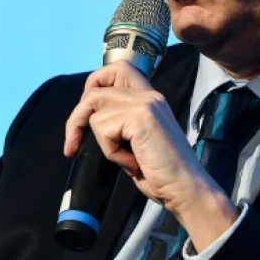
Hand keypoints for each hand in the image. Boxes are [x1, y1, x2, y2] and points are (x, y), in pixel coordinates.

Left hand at [63, 61, 237, 250]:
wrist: (186, 189)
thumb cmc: (163, 173)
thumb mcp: (137, 141)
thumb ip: (120, 123)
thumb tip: (87, 119)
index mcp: (150, 98)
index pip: (117, 69)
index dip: (94, 86)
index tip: (86, 116)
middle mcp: (149, 95)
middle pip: (95, 88)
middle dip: (77, 117)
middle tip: (74, 143)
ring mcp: (145, 104)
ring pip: (95, 113)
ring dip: (102, 142)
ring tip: (125, 158)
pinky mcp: (141, 117)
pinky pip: (103, 129)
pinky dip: (111, 151)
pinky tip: (131, 162)